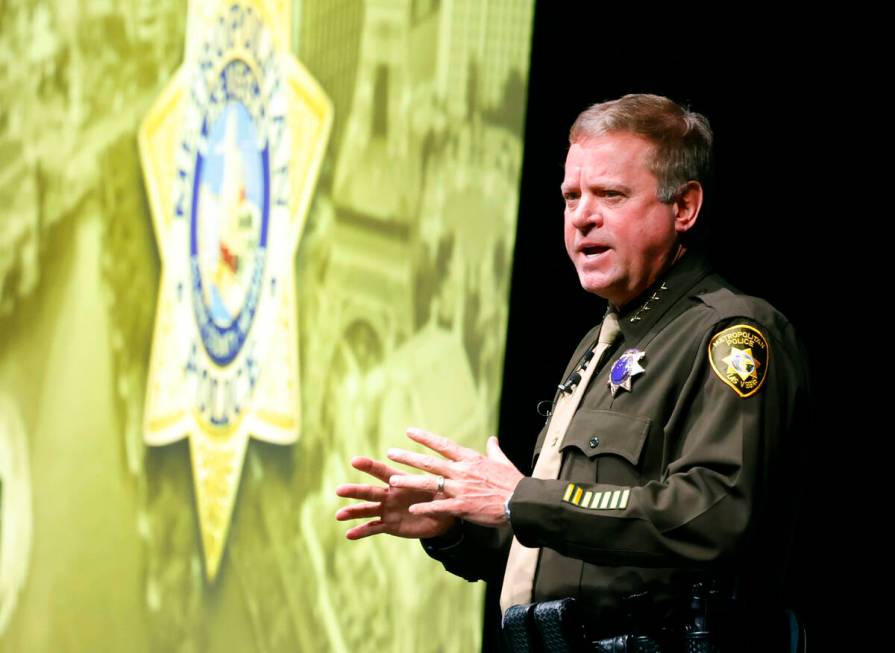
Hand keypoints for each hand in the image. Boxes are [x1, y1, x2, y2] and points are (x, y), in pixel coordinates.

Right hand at [335, 455, 455, 539]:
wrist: (441, 517)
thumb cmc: (441, 496)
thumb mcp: (440, 489)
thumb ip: (436, 485)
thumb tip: (442, 479)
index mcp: (400, 481)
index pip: (383, 472)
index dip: (369, 466)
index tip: (355, 460)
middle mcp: (390, 494)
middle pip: (370, 491)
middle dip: (355, 491)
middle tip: (339, 490)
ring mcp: (387, 510)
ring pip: (367, 510)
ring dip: (353, 512)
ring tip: (338, 515)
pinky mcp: (389, 525)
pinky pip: (373, 528)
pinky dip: (361, 531)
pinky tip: (349, 534)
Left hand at [386, 427, 523, 527]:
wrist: (521, 502)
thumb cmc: (513, 482)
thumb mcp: (503, 462)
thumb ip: (494, 450)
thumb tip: (492, 439)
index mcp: (470, 459)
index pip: (443, 445)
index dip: (425, 438)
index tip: (409, 432)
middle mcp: (461, 471)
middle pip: (430, 462)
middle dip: (408, 457)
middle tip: (391, 453)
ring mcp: (460, 489)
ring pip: (430, 484)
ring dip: (410, 481)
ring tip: (393, 481)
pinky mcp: (462, 506)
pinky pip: (439, 507)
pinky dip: (426, 508)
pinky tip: (412, 509)